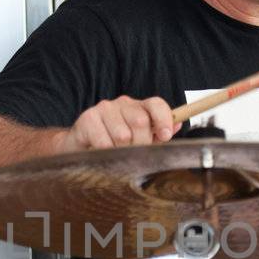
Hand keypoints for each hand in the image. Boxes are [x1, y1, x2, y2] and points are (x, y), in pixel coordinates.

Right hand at [55, 95, 179, 150]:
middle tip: (134, 154)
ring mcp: (104, 109)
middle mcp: (123, 104)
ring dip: (121, 151)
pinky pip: (104, 142)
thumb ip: (156, 134)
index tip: (165, 136)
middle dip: (140, 144)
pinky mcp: (88, 119)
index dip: (164, 119)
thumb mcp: (138, 140)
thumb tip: (178, 125)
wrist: (79, 146)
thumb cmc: (113, 143)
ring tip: (115, 154)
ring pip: (122, 134)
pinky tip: (102, 153)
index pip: (156, 104)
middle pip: (140, 122)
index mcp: (138, 107)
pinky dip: (106, 152)